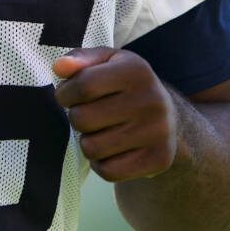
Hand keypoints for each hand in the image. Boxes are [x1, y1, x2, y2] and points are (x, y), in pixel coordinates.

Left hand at [53, 47, 180, 182]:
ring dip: (88, 142)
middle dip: (77, 118)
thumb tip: (59, 67)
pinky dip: (101, 164)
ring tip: (100, 132)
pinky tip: (110, 151)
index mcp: (136, 70)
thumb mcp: (108, 63)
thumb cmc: (127, 87)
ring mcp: (157, 132)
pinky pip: (108, 171)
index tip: (67, 96)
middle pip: (82, 119)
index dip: (65, 94)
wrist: (170, 120)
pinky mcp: (158, 159)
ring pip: (92, 148)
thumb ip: (81, 59)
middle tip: (88, 115)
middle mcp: (150, 100)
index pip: (83, 85)